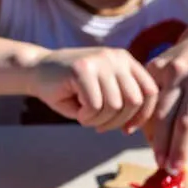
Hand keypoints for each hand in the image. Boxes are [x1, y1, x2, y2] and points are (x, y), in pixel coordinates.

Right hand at [30, 47, 157, 132]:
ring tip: (86, 117)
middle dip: (118, 122)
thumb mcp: (104, 92)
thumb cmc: (72, 89)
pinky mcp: (82, 69)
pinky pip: (95, 105)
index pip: (150, 91)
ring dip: (99, 121)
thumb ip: (124, 101)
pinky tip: (77, 112)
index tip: (126, 129)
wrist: (37, 71)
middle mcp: (116, 57)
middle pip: (134, 101)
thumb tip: (143, 124)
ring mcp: (99, 61)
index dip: (143, 116)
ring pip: (115, 105)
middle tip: (99, 126)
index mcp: (126, 61)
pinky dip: (86, 117)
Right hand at [147, 25, 187, 170]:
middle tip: (162, 165)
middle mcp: (181, 74)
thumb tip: (187, 151)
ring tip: (158, 152)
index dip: (178, 148)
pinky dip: (146, 115)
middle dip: (162, 145)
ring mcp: (164, 67)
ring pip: (151, 108)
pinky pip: (146, 96)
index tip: (175, 168)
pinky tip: (149, 132)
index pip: (186, 123)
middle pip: (165, 117)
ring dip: (152, 134)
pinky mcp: (153, 65)